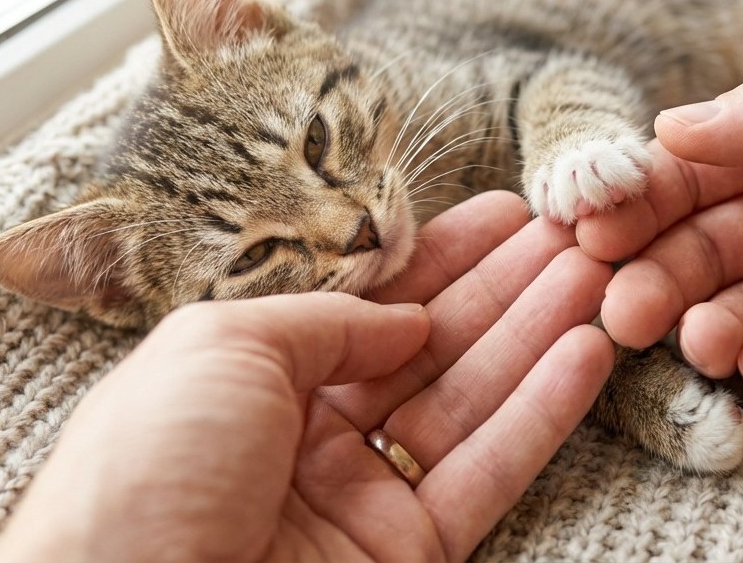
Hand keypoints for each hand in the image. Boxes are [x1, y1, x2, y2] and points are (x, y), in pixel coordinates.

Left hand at [0, 191, 614, 562]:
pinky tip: (587, 353)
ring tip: (600, 277)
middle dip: (505, 287)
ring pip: (471, 403)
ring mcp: (363, 497)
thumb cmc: (143, 472)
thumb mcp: (217, 348)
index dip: (439, 257)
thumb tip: (407, 317)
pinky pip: (487, 473)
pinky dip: (542, 414)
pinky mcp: (410, 556)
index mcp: (251, 378)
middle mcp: (311, 434)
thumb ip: (325, 317)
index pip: (366, 304)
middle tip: (575, 235)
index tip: (506, 213)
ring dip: (538, 336)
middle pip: (432, 347)